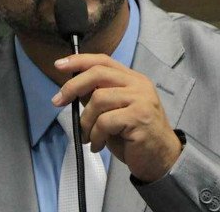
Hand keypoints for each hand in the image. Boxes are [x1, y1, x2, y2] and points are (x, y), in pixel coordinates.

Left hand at [51, 53, 181, 182]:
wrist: (161, 158)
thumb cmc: (134, 136)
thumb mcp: (114, 111)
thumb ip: (98, 97)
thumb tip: (73, 88)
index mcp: (132, 79)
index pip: (103, 60)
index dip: (79, 60)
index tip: (59, 65)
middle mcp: (138, 84)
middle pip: (97, 74)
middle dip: (73, 86)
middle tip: (58, 101)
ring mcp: (141, 99)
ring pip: (98, 99)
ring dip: (85, 121)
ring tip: (87, 136)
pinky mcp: (139, 117)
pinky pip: (105, 122)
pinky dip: (95, 136)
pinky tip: (97, 145)